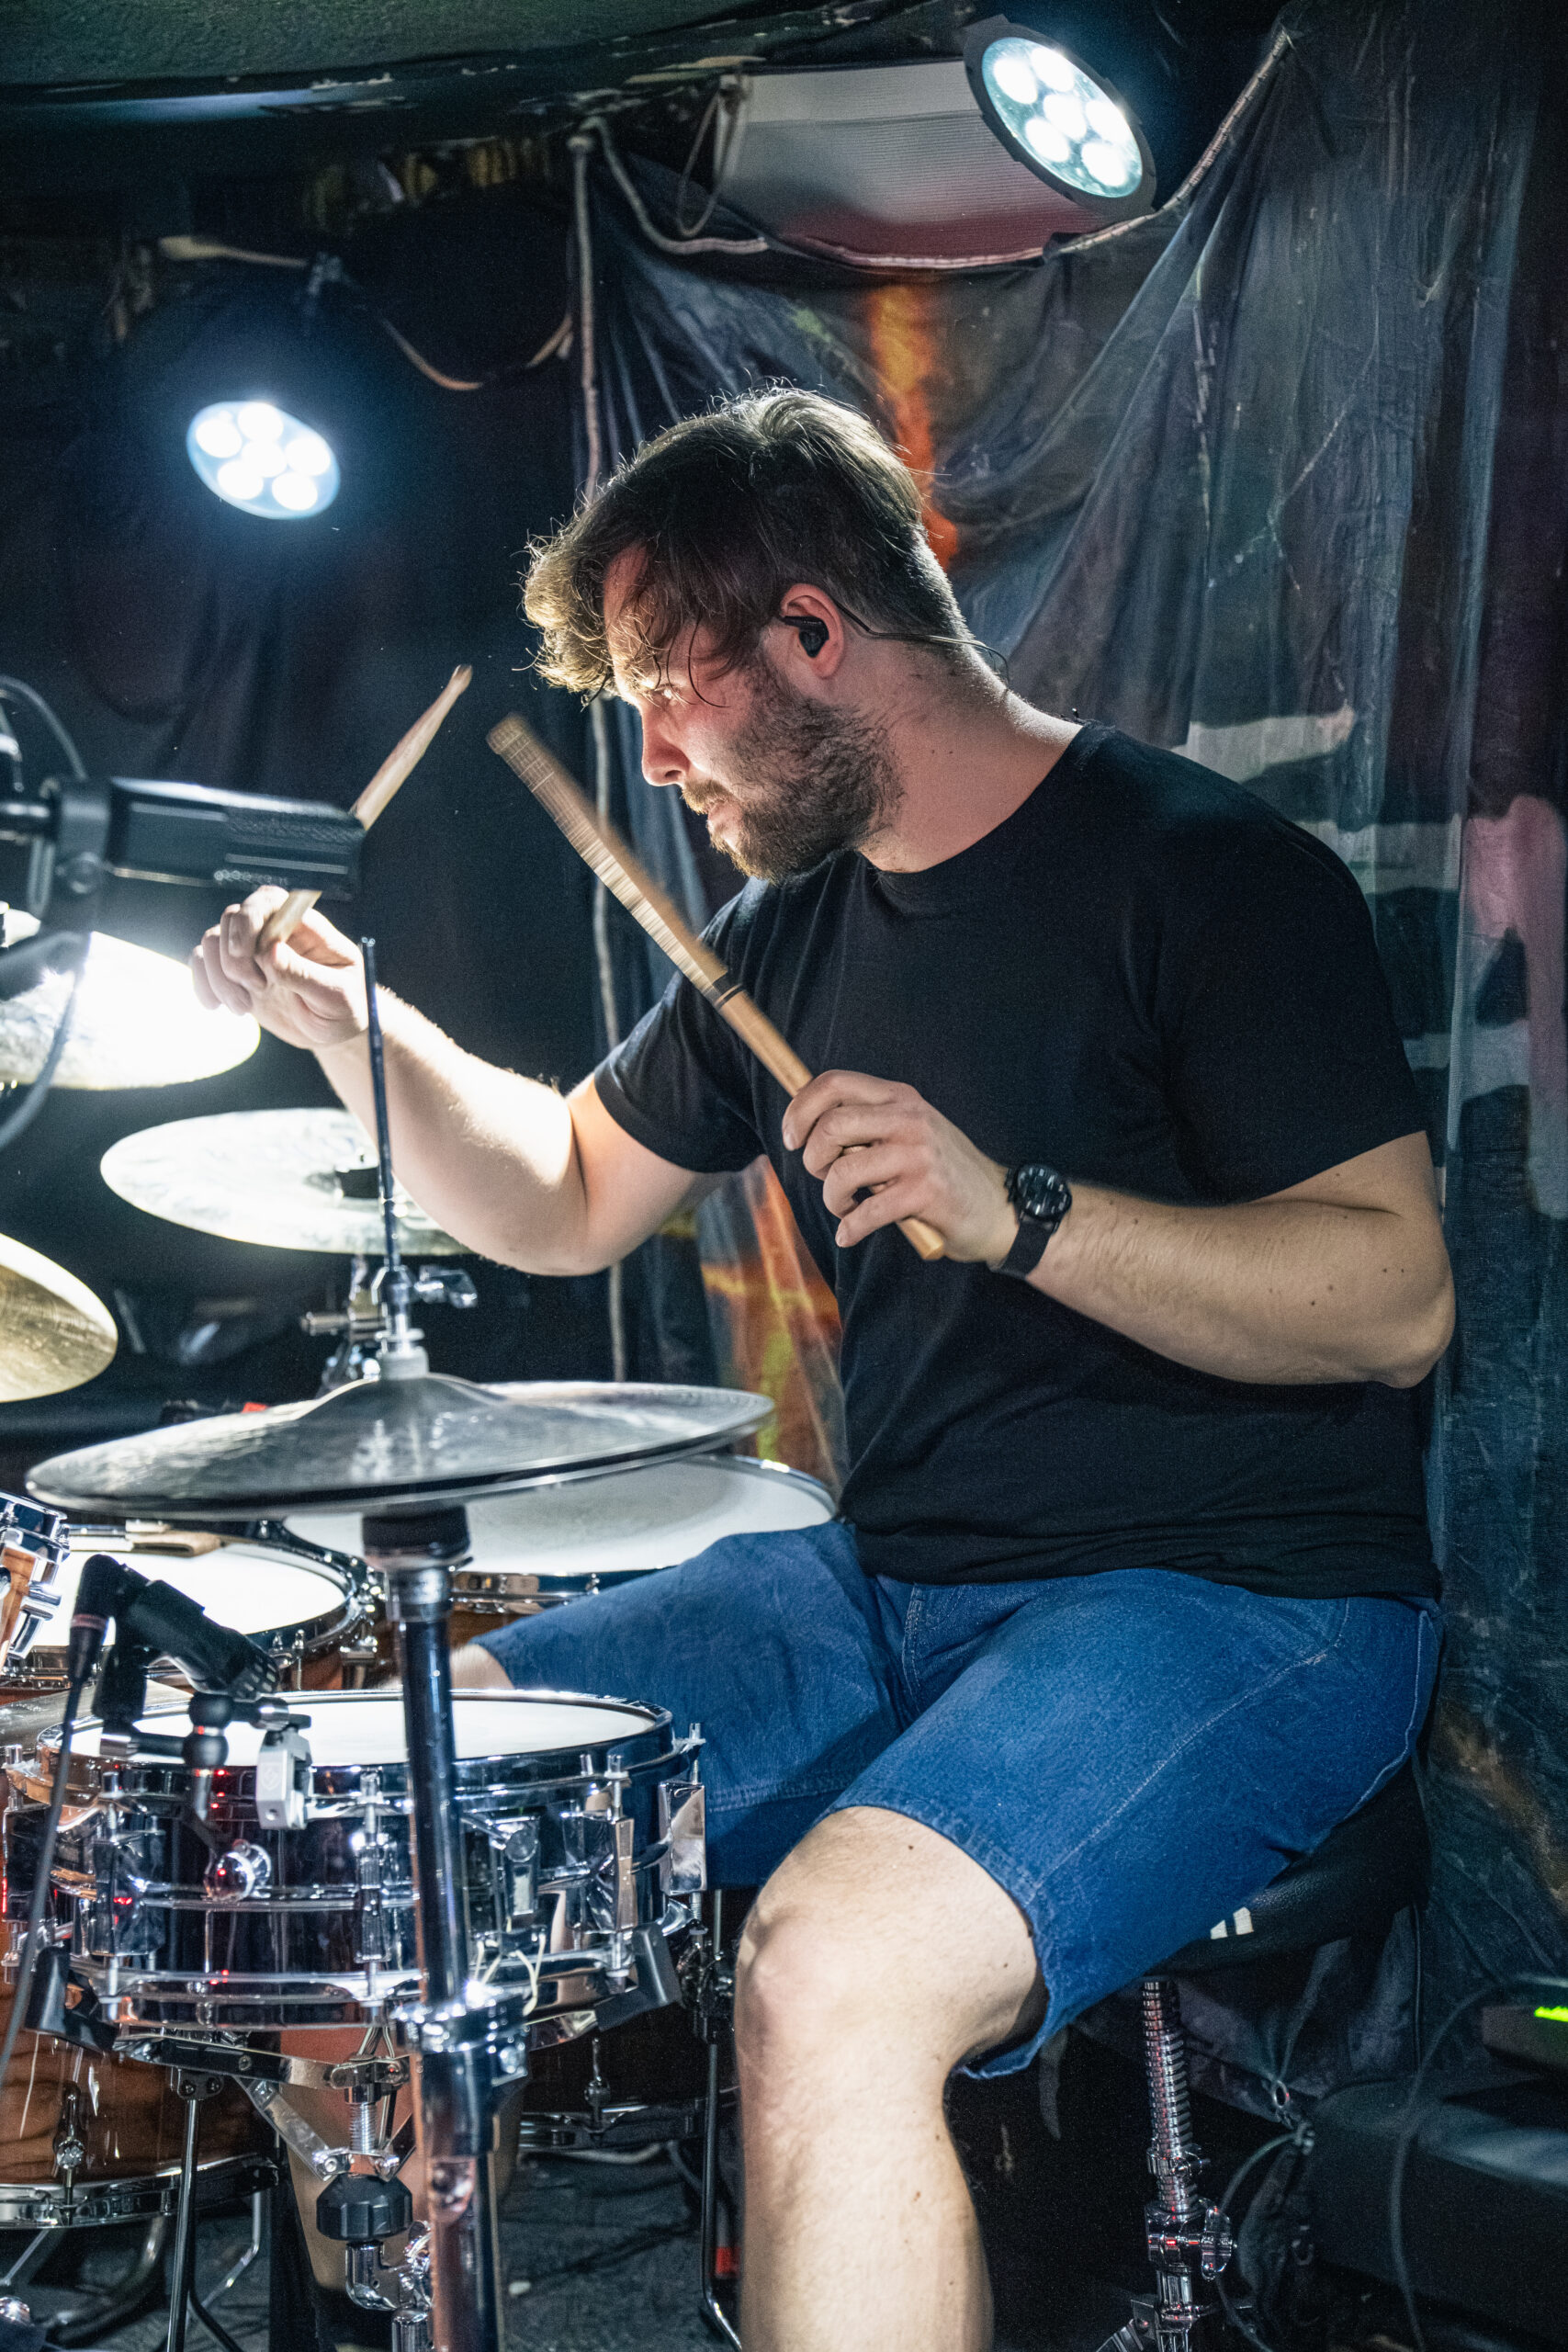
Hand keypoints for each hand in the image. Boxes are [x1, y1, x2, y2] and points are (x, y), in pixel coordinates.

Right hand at [191, 889, 368, 1054]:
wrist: (335, 1031)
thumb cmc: (348, 1008)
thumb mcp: (336, 997)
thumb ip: (304, 974)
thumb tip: (270, 951)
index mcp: (305, 927)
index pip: (269, 900)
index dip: (249, 920)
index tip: (248, 956)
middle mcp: (275, 932)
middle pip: (232, 917)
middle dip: (234, 957)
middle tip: (257, 989)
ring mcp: (253, 950)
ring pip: (213, 940)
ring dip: (219, 977)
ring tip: (243, 1008)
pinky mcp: (237, 971)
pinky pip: (203, 961)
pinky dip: (202, 983)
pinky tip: (216, 1006)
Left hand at [780, 1070, 1017, 1261]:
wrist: (998, 1207)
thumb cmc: (942, 1173)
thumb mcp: (909, 1133)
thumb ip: (869, 1126)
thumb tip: (809, 1129)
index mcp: (900, 1098)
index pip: (834, 1084)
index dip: (799, 1109)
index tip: (791, 1138)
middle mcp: (909, 1118)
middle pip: (831, 1127)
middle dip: (813, 1160)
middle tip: (825, 1178)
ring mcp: (918, 1154)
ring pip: (843, 1172)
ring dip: (832, 1199)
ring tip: (845, 1208)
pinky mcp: (925, 1192)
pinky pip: (866, 1212)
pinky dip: (850, 1229)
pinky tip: (851, 1233)